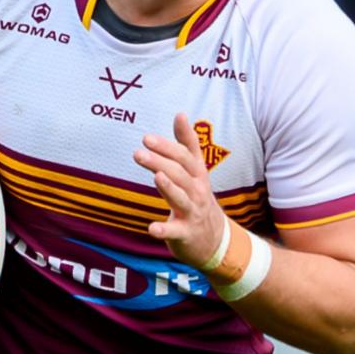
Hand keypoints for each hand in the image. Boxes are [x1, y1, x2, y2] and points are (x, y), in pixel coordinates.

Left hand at [133, 112, 225, 266]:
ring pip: (181, 198)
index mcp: (197, 174)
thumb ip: (186, 143)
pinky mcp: (186, 233)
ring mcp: (193, 212)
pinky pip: (175, 231)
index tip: (148, 137)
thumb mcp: (195, 170)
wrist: (215, 240)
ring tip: (156, 176)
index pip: (185, 156)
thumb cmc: (198, 198)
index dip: (169, 145)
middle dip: (161, 161)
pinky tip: (152, 228)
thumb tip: (180, 113)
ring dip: (168, 187)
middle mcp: (197, 191)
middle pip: (180, 173)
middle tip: (139, 151)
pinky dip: (164, 229)